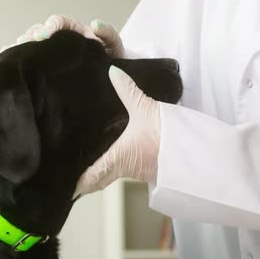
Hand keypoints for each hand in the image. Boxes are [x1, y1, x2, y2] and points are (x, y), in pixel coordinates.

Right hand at [1, 14, 124, 57]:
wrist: (110, 79)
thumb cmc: (111, 61)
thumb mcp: (114, 47)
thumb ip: (108, 34)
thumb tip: (95, 24)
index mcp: (73, 31)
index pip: (58, 23)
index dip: (49, 26)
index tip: (43, 34)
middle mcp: (58, 39)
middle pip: (38, 31)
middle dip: (30, 37)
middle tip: (22, 44)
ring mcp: (50, 53)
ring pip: (30, 44)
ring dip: (20, 48)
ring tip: (11, 53)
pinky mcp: (45, 67)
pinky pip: (28, 60)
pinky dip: (17, 59)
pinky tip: (6, 62)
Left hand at [73, 66, 161, 197]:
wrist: (198, 153)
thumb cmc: (167, 135)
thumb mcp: (145, 108)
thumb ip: (127, 90)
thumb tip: (111, 71)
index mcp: (117, 159)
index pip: (90, 177)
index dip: (75, 183)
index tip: (61, 187)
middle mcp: (124, 168)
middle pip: (97, 178)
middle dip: (83, 177)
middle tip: (66, 172)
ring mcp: (136, 170)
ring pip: (110, 173)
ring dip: (97, 169)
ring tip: (81, 160)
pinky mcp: (147, 166)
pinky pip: (123, 168)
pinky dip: (112, 164)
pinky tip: (108, 152)